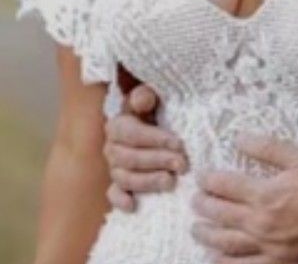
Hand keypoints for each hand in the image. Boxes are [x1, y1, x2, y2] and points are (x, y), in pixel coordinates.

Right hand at [104, 84, 187, 211]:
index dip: (156, 140)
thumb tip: (143, 99)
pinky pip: (113, 195)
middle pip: (131, 159)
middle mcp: (111, 148)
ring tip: (171, 182)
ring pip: (126, 178)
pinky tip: (133, 206)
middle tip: (182, 164)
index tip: (179, 144)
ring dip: (148, 181)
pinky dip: (121, 200)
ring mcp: (113, 168)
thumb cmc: (154, 111)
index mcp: (117, 126)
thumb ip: (145, 96)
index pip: (133, 135)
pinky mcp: (117, 185)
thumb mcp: (152, 99)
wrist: (152, 125)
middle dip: (158, 161)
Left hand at [191, 134, 297, 263]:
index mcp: (264, 194)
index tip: (201, 177)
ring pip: (226, 243)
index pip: (225, 186)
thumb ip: (267, 148)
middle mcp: (260, 222)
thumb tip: (238, 138)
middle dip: (203, 206)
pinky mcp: (276, 263)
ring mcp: (266, 247)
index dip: (209, 180)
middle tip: (194, 200)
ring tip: (196, 229)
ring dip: (207, 236)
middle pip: (221, 215)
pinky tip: (215, 260)